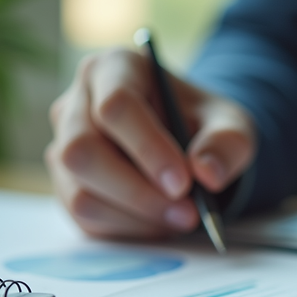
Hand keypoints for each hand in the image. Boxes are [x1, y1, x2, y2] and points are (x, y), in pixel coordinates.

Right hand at [45, 48, 255, 238]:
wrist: (188, 144)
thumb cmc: (203, 125)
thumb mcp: (231, 124)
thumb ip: (227, 143)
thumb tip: (207, 173)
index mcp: (115, 68)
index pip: (116, 106)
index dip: (148, 148)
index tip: (183, 183)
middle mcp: (78, 103)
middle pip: (83, 152)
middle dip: (138, 192)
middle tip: (187, 213)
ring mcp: (64, 146)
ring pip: (79, 192)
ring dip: (135, 216)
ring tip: (180, 218)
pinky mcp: (67, 185)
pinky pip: (84, 217)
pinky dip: (126, 228)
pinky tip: (159, 221)